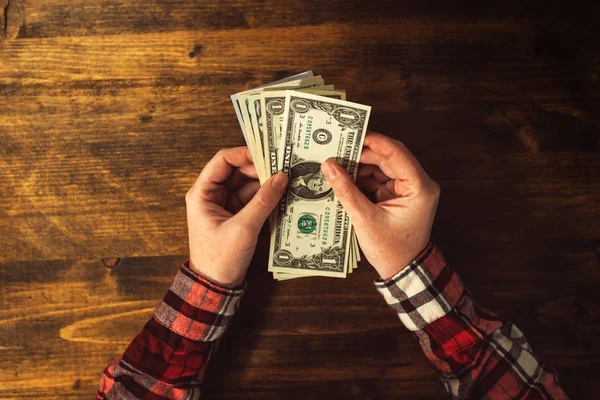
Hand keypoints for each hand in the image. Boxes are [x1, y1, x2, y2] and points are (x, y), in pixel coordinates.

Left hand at [185, 147, 287, 287]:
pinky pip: (252, 200)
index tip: (268, 153)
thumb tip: (281, 177)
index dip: (245, 154)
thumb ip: (263, 201)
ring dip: (266, 184)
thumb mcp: (244, 228)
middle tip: (284, 167)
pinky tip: (283, 196)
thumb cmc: (220, 259)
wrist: (216, 287)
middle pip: (238, 171)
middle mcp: (212, 195)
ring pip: (248, 185)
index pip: (222, 161)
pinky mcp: (236, 216)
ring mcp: (225, 205)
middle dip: (260, 169)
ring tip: (288, 181)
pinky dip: (266, 198)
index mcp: (202, 193)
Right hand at [320, 131, 439, 279]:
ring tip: (336, 164)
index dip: (374, 141)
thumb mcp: (365, 219)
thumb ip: (346, 191)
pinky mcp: (398, 195)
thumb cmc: (391, 249)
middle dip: (362, 154)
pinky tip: (344, 178)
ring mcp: (408, 189)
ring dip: (360, 166)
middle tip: (337, 149)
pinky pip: (379, 178)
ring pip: (382, 166)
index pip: (397, 153)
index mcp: (419, 187)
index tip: (352, 134)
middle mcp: (418, 184)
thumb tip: (329, 166)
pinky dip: (362, 178)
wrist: (403, 270)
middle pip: (388, 157)